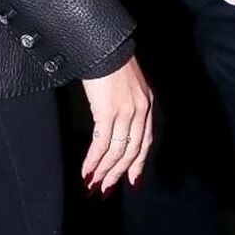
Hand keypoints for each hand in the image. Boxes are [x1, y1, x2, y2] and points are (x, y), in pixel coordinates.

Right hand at [81, 56, 153, 192]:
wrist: (103, 44)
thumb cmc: (109, 60)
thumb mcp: (126, 84)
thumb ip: (126, 103)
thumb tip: (115, 121)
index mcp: (147, 104)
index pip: (145, 142)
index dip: (138, 164)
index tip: (132, 181)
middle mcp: (141, 110)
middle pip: (132, 151)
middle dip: (118, 174)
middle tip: (106, 190)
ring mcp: (126, 111)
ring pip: (117, 151)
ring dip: (103, 171)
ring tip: (93, 184)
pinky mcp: (108, 111)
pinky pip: (102, 143)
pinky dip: (93, 160)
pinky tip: (86, 170)